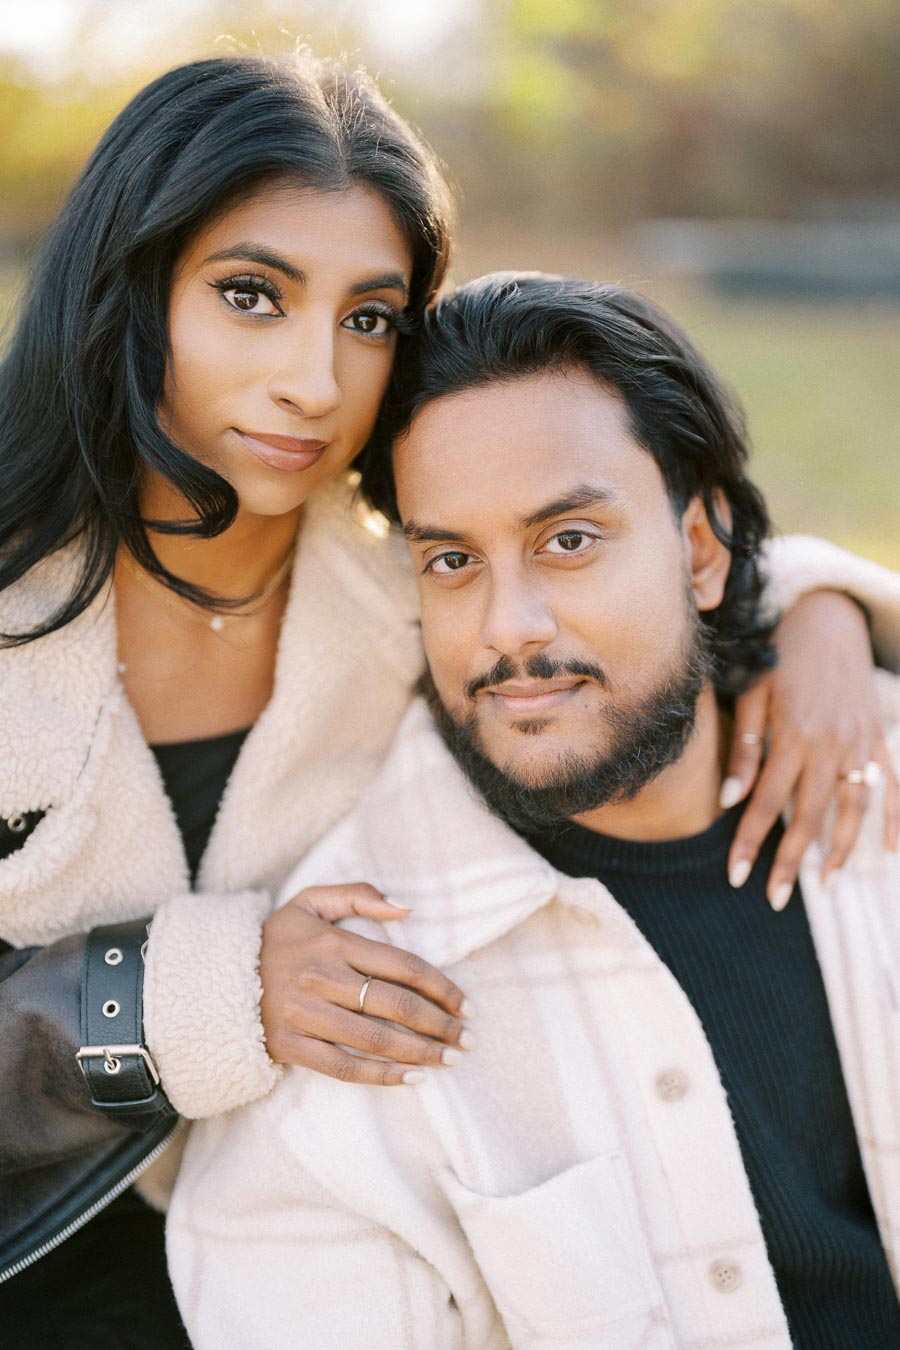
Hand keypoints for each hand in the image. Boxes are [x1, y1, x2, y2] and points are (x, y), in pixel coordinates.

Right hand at [259, 882, 473, 1084]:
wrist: (215, 976)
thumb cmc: (275, 938)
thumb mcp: (310, 900)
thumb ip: (358, 895)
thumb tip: (406, 907)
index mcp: (334, 943)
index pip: (402, 966)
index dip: (441, 987)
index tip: (466, 1005)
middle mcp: (322, 978)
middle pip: (395, 1005)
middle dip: (439, 1025)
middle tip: (467, 1040)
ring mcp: (305, 1014)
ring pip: (375, 1039)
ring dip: (419, 1053)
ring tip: (449, 1061)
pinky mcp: (290, 1045)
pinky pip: (342, 1066)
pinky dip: (380, 1076)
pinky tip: (410, 1079)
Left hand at [723, 590, 898, 907]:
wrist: (828, 619)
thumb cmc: (779, 657)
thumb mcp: (752, 694)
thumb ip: (744, 748)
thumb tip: (728, 799)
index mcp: (791, 735)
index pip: (765, 802)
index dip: (749, 842)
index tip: (736, 876)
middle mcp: (828, 745)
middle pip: (808, 815)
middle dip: (790, 861)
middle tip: (775, 898)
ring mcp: (860, 743)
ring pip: (853, 808)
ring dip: (841, 850)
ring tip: (823, 882)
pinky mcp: (880, 737)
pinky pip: (893, 785)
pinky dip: (895, 820)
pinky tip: (889, 852)